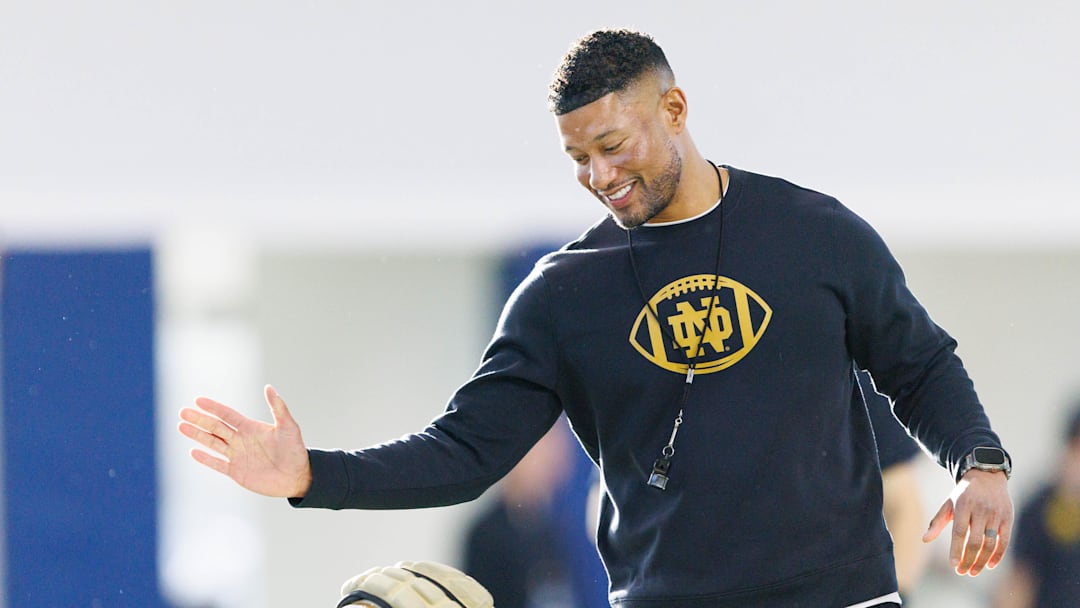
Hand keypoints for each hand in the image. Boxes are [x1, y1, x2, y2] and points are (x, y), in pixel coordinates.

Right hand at [177, 384, 311, 497]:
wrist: (298, 476)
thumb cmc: (295, 450)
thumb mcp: (289, 426)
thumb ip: (278, 407)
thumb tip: (269, 387)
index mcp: (251, 428)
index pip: (227, 415)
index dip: (213, 408)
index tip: (198, 400)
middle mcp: (241, 440)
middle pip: (215, 427)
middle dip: (199, 420)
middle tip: (182, 412)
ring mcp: (238, 456)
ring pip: (213, 443)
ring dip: (197, 435)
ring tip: (181, 426)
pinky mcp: (237, 472)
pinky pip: (218, 464)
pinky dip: (206, 458)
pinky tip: (193, 451)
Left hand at [923, 469, 1012, 575]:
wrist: (987, 476)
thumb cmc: (964, 494)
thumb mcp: (948, 504)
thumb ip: (937, 522)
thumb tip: (924, 540)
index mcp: (963, 505)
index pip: (959, 532)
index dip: (956, 550)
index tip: (952, 565)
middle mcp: (980, 510)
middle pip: (975, 541)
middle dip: (968, 560)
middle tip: (962, 572)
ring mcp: (996, 515)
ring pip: (990, 544)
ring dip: (981, 561)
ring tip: (973, 572)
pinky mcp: (1008, 518)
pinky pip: (1004, 541)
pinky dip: (998, 555)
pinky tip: (990, 565)